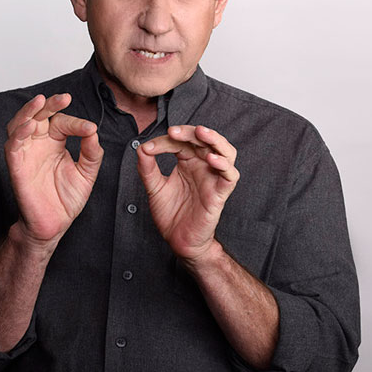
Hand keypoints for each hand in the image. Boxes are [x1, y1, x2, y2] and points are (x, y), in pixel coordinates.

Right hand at [4, 93, 102, 245]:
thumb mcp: (87, 173)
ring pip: (20, 124)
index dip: (76, 124)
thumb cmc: (66, 199)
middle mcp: (39, 144)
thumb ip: (92, 152)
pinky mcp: (16, 166)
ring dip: (28, 112)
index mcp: (55, 142)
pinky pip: (12, 146)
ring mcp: (26, 153)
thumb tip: (93, 132)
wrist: (54, 224)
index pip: (62, 122)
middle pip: (38, 115)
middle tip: (64, 98)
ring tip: (40, 102)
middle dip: (49, 104)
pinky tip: (28, 126)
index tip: (90, 130)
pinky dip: (18, 134)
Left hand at [137, 125, 238, 260]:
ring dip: (215, 140)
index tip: (149, 148)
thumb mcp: (154, 187)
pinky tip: (211, 159)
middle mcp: (203, 166)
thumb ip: (147, 168)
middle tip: (174, 131)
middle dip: (191, 132)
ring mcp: (213, 178)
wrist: (178, 240)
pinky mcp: (220, 193)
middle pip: (206, 140)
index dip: (166, 141)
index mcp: (188, 161)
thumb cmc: (171, 213)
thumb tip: (141, 147)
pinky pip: (230, 176)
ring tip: (202, 133)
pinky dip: (224, 165)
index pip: (182, 142)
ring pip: (226, 152)